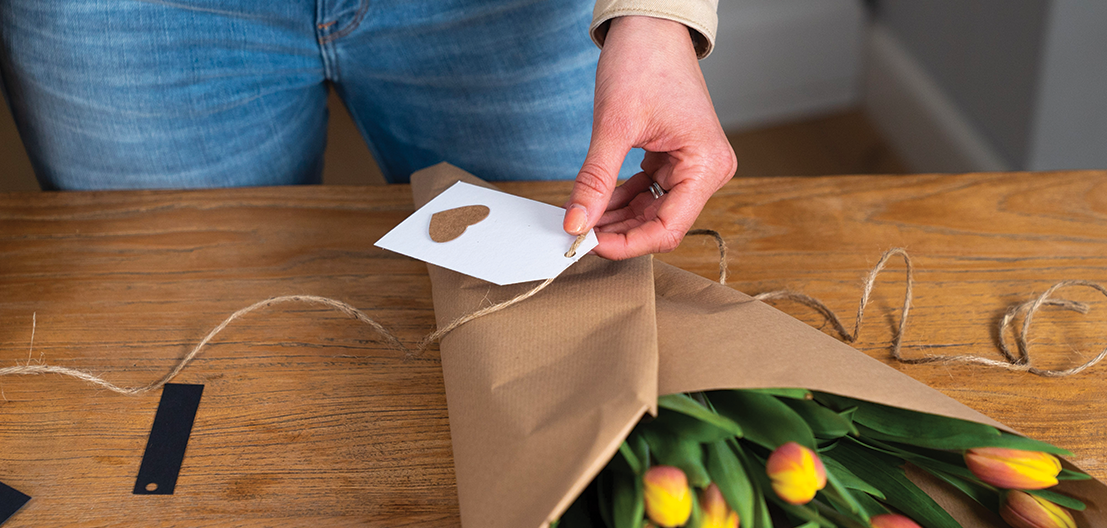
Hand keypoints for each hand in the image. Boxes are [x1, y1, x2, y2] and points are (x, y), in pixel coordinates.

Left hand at [563, 16, 736, 259]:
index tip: (590, 245)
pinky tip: (593, 204)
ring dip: (616, 218)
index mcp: (707, 165)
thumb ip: (595, 180)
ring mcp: (690, 165)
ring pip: (651, 211)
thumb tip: (576, 223)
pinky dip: (619, 200)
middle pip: (660, 223)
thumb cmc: (645, 61)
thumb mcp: (614, 125)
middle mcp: (706, 170)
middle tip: (577, 235)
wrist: (650, 25)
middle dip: (618, 232)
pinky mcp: (673, 158)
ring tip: (580, 220)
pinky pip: (646, 192)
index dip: (628, 243)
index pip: (668, 228)